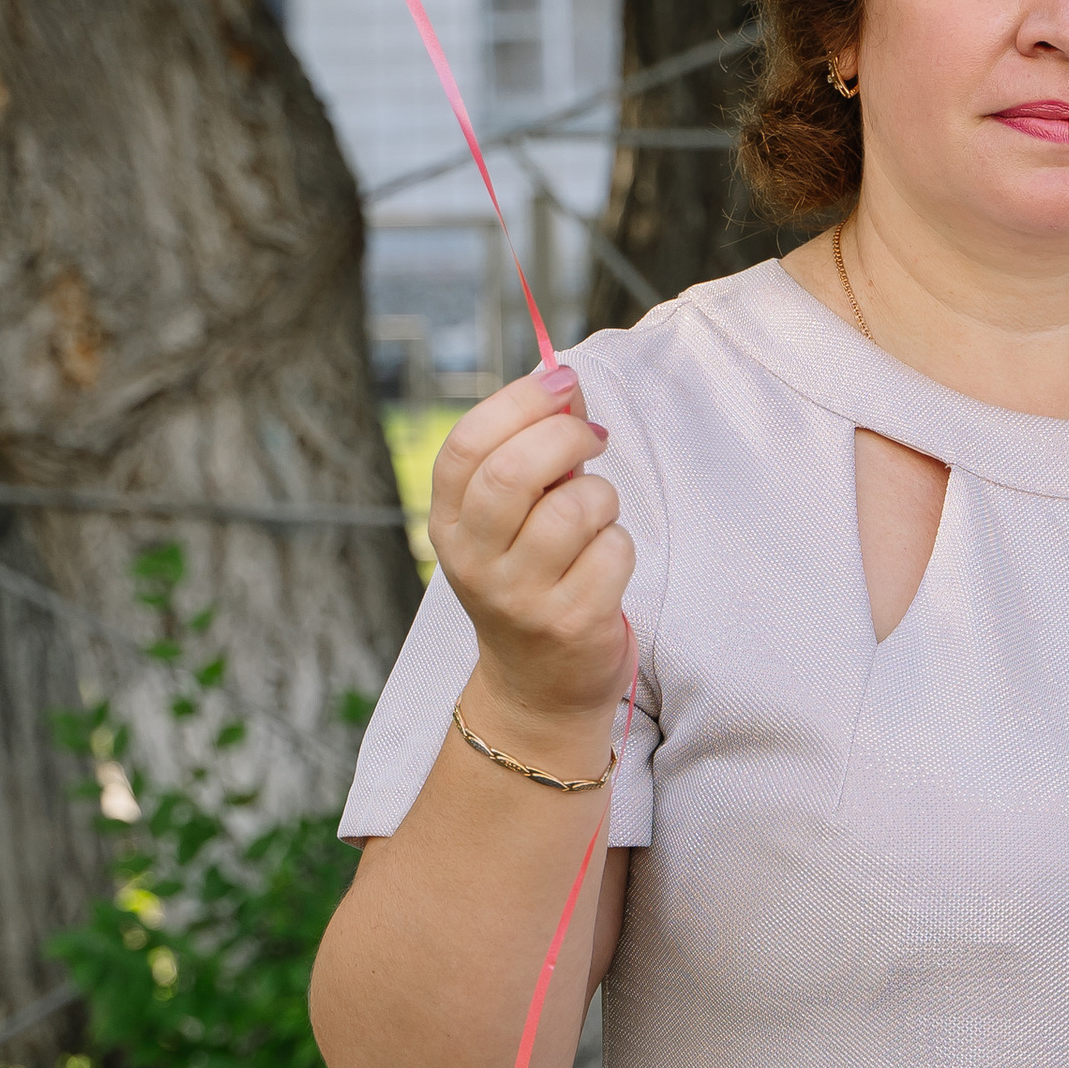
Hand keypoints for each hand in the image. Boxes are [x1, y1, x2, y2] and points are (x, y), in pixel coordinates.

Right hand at [428, 365, 633, 743]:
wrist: (537, 687)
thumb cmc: (530, 579)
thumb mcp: (508, 520)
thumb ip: (530, 452)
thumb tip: (563, 379)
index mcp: (448, 523)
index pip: (466, 446)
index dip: (518, 402)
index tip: (561, 381)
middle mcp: (473, 561)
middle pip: (514, 473)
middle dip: (566, 437)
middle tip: (593, 437)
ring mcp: (520, 597)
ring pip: (574, 508)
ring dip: (601, 497)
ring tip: (595, 516)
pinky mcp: (571, 623)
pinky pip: (612, 550)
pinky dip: (620, 544)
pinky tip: (604, 562)